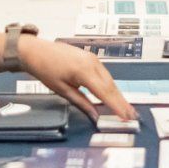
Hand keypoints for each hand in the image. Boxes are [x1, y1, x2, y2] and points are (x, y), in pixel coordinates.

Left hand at [18, 36, 135, 121]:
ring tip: (126, 109)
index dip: (116, 106)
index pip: (104, 92)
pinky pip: (104, 74)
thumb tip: (94, 115)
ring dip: (118, 94)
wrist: (37, 51)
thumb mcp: (62, 90)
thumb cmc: (45, 69)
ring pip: (110, 80)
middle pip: (111, 86)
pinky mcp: (91, 57)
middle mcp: (92, 63)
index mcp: (83, 71)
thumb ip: (81, 103)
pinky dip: (110, 86)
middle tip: (132, 116)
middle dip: (122, 102)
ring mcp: (93, 59)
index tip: (125, 117)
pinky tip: (114, 95)